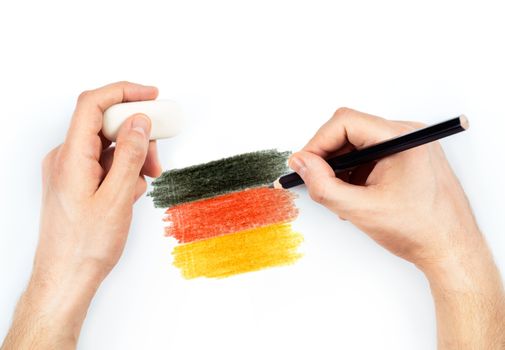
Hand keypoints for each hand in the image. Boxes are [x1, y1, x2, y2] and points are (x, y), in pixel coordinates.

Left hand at [2, 81, 161, 348]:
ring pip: (109, 146)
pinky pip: (105, 163)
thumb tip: (140, 122)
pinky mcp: (78, 181)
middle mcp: (67, 157)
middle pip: (106, 125)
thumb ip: (129, 155)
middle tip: (156, 158)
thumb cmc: (85, 246)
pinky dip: (123, 171)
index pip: (93, 104)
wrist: (66, 277)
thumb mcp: (117, 198)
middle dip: (137, 136)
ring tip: (144, 182)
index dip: (124, 92)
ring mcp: (71, 170)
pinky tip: (130, 193)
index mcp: (70, 156)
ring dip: (133, 157)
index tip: (151, 96)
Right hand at [289, 107, 504, 347]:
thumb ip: (323, 185)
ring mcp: (409, 145)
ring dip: (341, 167)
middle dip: (328, 157)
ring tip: (339, 196)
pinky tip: (354, 195)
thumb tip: (300, 162)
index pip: (345, 122)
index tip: (304, 165)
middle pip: (350, 130)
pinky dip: (355, 172)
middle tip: (316, 181)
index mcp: (401, 139)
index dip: (318, 143)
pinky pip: (370, 155)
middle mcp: (407, 135)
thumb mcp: (360, 210)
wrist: (451, 250)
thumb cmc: (419, 231)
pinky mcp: (407, 157)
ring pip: (358, 144)